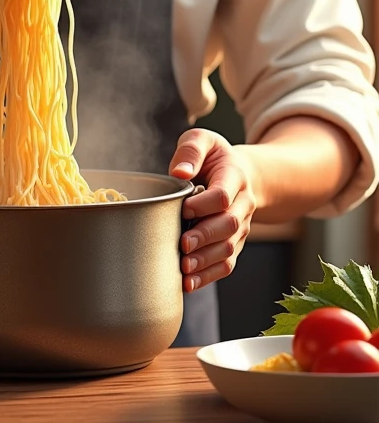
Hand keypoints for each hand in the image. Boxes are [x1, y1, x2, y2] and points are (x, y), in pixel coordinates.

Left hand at [168, 128, 255, 292]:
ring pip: (229, 248)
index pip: (224, 194)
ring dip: (206, 260)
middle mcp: (243, 204)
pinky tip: (188, 283)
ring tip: (184, 268)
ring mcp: (241, 227)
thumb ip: (191, 150)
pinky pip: (226, 264)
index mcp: (235, 176)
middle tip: (182, 244)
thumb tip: (179, 172)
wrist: (240, 173)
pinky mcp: (234, 243)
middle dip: (205, 237)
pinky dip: (208, 276)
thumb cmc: (214, 157)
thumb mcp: (203, 139)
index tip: (184, 208)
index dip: (204, 204)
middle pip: (229, 225)